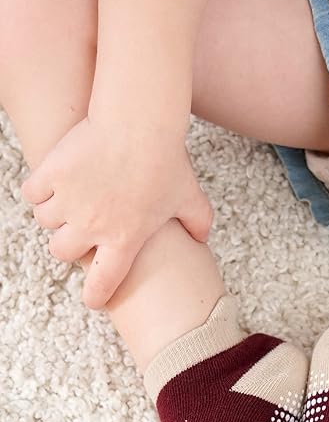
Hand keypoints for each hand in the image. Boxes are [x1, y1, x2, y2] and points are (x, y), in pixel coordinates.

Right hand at [21, 115, 212, 308]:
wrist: (140, 123)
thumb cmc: (167, 162)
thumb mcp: (190, 197)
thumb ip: (198, 223)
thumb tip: (202, 239)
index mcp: (125, 238)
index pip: (104, 282)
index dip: (96, 294)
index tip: (93, 298)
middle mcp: (93, 225)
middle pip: (61, 251)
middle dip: (67, 244)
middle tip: (79, 229)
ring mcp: (69, 200)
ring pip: (45, 221)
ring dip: (55, 214)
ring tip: (70, 200)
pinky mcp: (51, 174)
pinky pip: (32, 193)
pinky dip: (40, 189)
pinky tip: (56, 181)